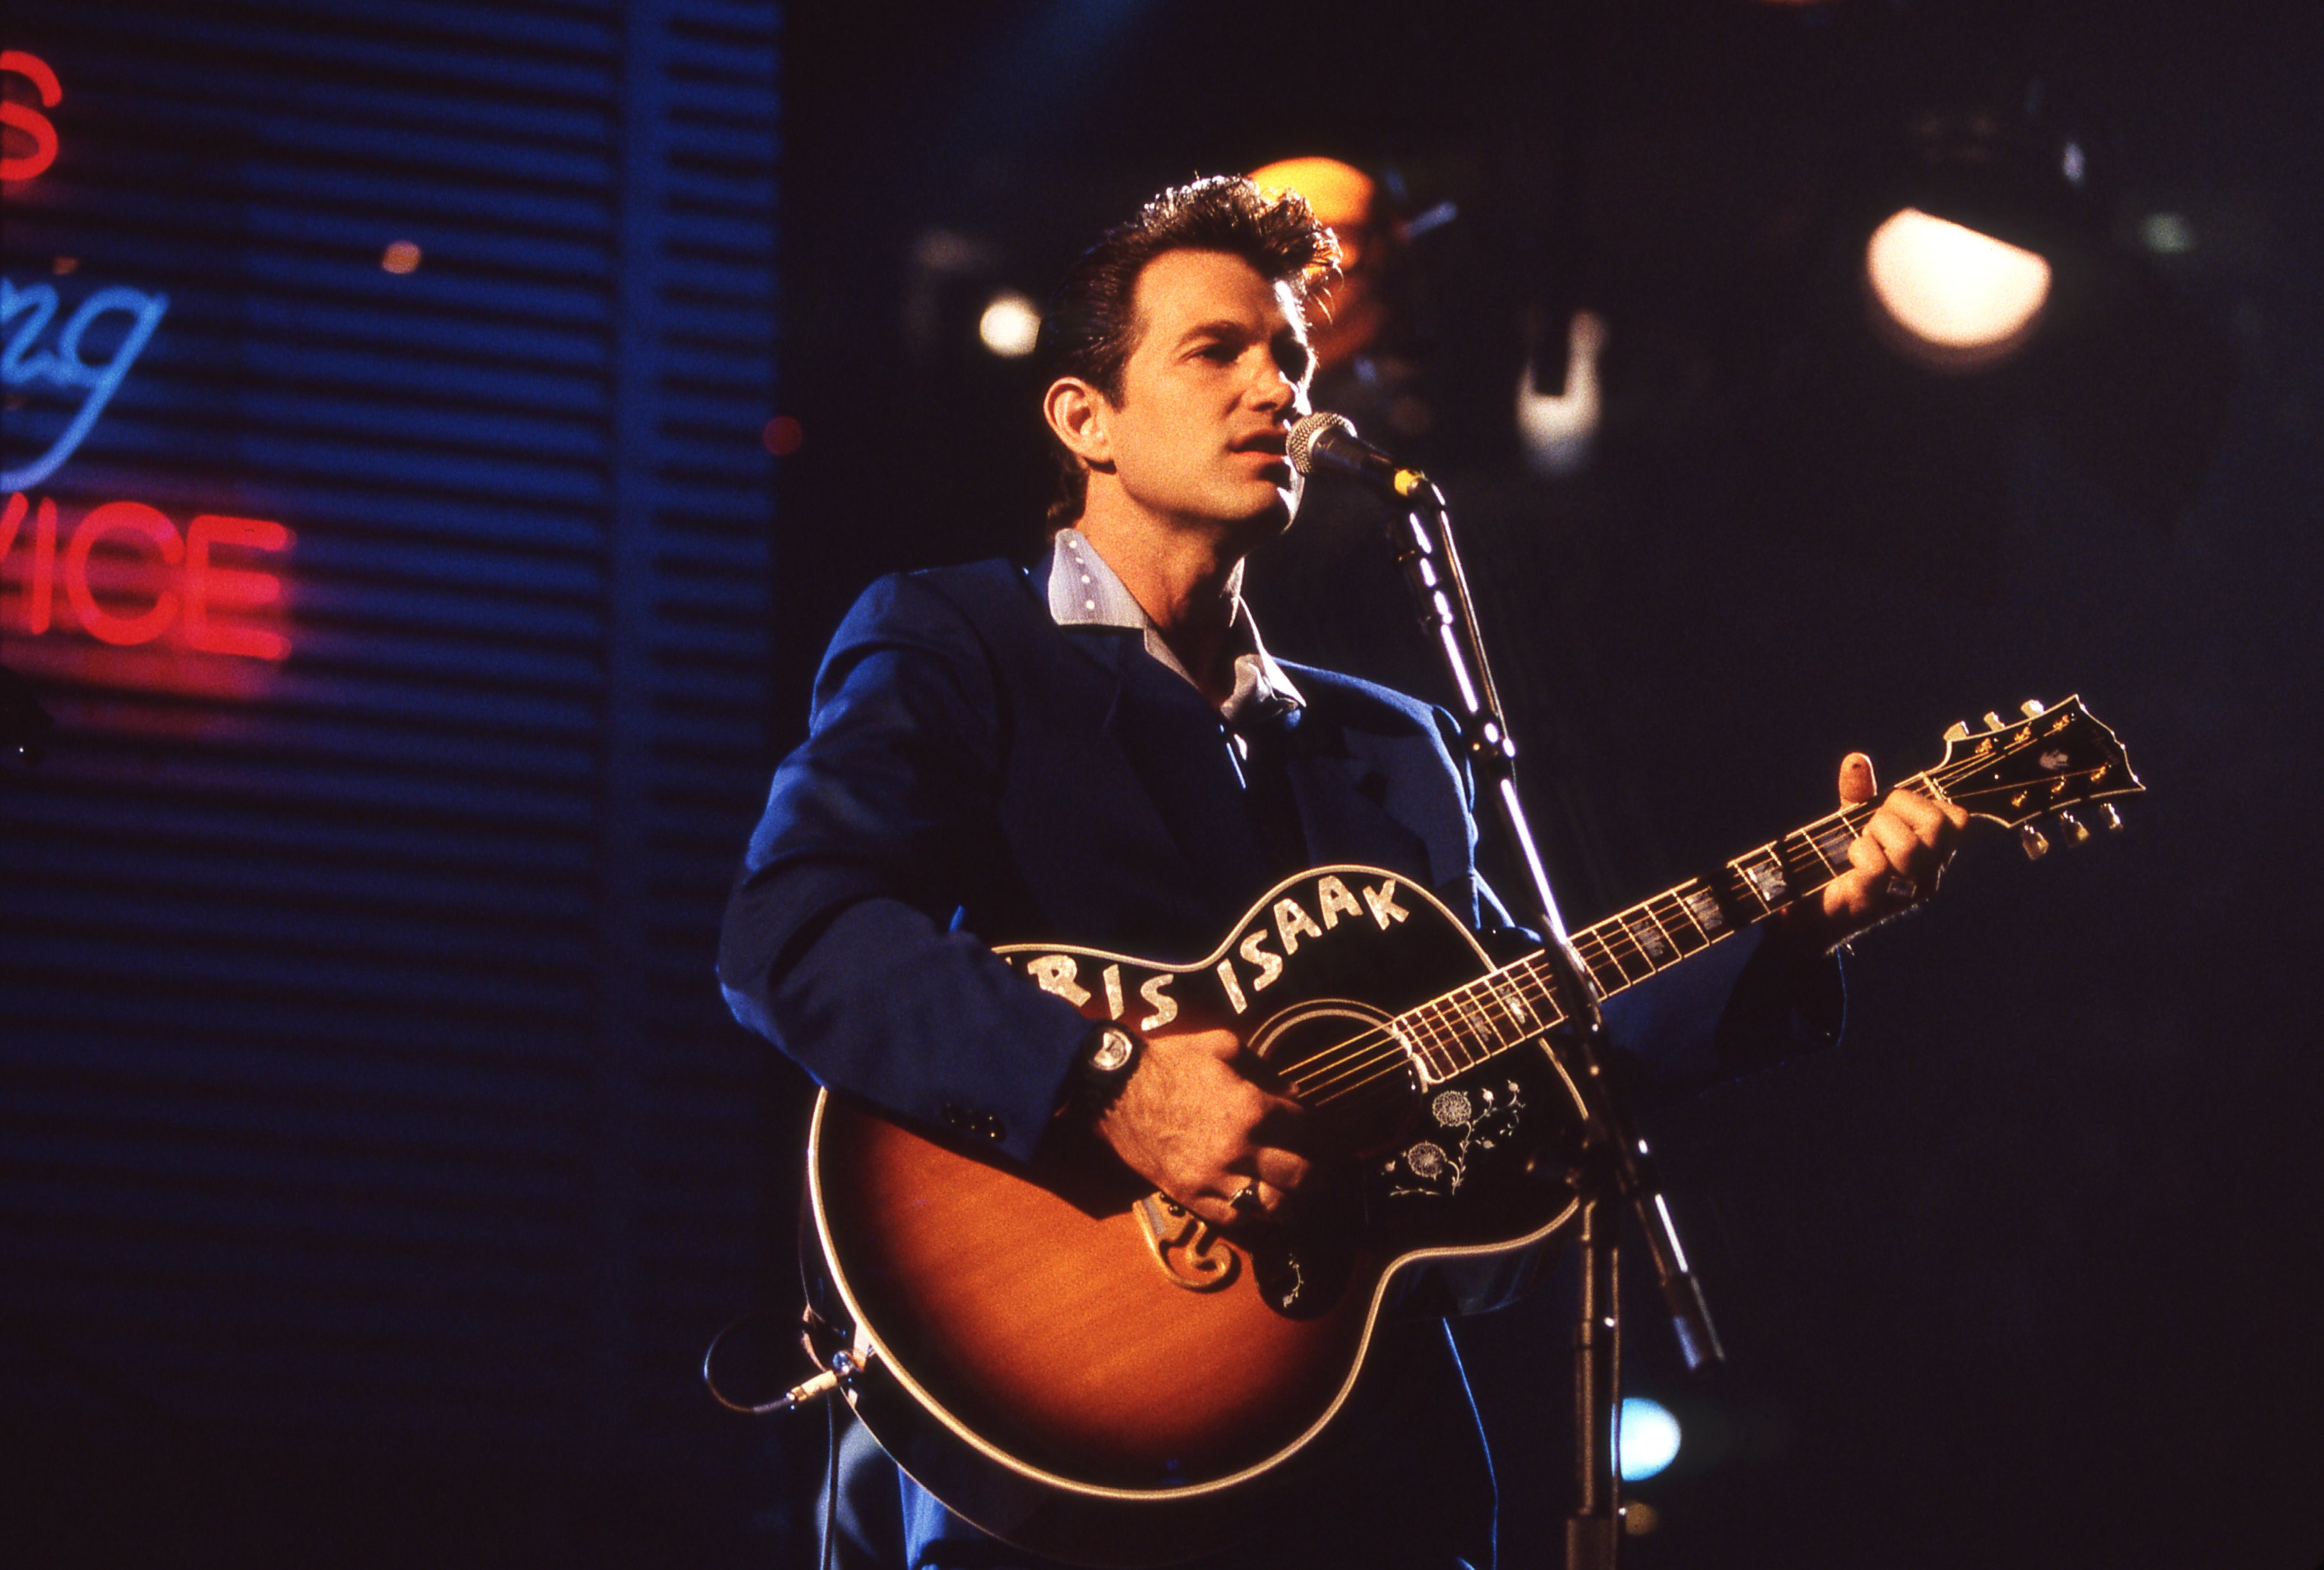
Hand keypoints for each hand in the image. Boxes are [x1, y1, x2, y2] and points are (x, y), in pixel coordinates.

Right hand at [1093, 1027, 1311, 1226]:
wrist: (1116, 1091)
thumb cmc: (1169, 1062)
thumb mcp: (1222, 1046)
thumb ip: (1264, 1068)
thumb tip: (1293, 1093)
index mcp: (1252, 1108)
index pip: (1306, 1127)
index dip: (1319, 1130)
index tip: (1320, 1133)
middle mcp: (1240, 1148)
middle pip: (1300, 1173)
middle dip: (1317, 1173)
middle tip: (1322, 1172)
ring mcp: (1216, 1176)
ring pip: (1274, 1205)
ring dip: (1293, 1203)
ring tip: (1298, 1198)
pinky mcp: (1192, 1196)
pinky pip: (1235, 1219)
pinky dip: (1255, 1218)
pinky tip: (1261, 1208)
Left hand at [1792, 752, 1969, 951]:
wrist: (1814, 907)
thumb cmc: (1844, 861)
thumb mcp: (1854, 819)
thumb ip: (1859, 791)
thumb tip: (1856, 760)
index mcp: (1934, 851)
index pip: (1957, 816)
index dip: (1920, 801)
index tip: (1893, 811)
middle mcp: (1929, 873)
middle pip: (1935, 823)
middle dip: (1894, 811)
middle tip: (1872, 826)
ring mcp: (1906, 892)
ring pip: (1909, 846)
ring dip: (1874, 833)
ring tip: (1861, 843)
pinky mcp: (1876, 902)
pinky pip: (1877, 866)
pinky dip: (1857, 852)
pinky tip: (1850, 862)